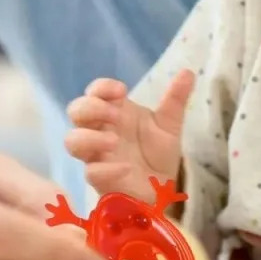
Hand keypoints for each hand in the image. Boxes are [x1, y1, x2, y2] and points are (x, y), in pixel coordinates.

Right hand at [65, 69, 193, 200]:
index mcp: (114, 111)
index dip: (101, 87)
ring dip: (89, 137)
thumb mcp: (169, 123)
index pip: (95, 91)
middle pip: (76, 111)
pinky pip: (90, 173)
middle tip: (116, 115)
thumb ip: (175, 99)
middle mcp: (100, 130)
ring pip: (72, 141)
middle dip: (91, 108)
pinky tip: (126, 167)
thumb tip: (189, 71)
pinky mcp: (100, 179)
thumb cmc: (158, 152)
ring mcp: (97, 155)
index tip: (122, 90)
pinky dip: (105, 169)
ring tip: (114, 142)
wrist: (163, 188)